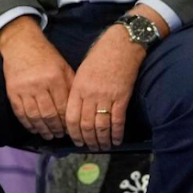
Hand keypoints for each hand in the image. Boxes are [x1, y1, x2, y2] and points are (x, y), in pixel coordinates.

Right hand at [0, 18, 72, 140]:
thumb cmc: (46, 56)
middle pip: (49, 114)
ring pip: (35, 116)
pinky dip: (27, 124)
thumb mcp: (63, 67)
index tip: (70, 129)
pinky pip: (20, 113)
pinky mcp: (12, 91)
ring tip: (48, 135)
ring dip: (42, 129)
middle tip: (60, 135)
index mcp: (55, 78)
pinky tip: (34, 129)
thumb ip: (70, 86)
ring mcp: (24, 88)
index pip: (63, 107)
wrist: (21, 44)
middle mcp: (40, 84)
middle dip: (56, 128)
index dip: (67, 121)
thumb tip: (77, 108)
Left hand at [66, 11, 162, 148]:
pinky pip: (117, 121)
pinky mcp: (121, 97)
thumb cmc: (100, 55)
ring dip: (101, 140)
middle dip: (87, 140)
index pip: (71, 117)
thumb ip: (79, 91)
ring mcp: (106, 97)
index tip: (76, 140)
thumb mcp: (82, 71)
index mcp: (78, 88)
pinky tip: (116, 140)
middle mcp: (90, 95)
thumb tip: (77, 111)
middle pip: (85, 125)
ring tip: (102, 147)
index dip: (73, 132)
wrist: (120, 44)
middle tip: (89, 147)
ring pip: (101, 126)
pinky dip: (116, 133)